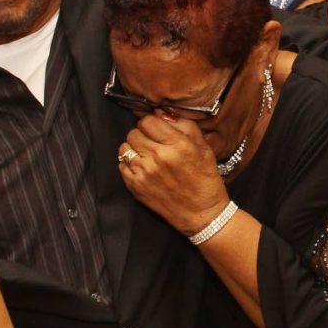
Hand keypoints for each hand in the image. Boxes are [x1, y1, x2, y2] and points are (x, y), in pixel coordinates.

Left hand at [118, 114, 228, 234]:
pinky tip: (144, 168)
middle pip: (134, 132)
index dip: (152, 123)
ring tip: (147, 155)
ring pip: (125, 147)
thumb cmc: (205, 179)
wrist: (201, 213)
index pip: (148, 121)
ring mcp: (145, 172)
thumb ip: (185, 126)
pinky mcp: (136, 186)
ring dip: (134, 148)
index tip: (158, 130)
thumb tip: (163, 114)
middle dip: (143, 135)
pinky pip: (121, 164)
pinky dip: (130, 164)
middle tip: (154, 143)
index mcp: (178, 145)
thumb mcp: (204, 148)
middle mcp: (159, 157)